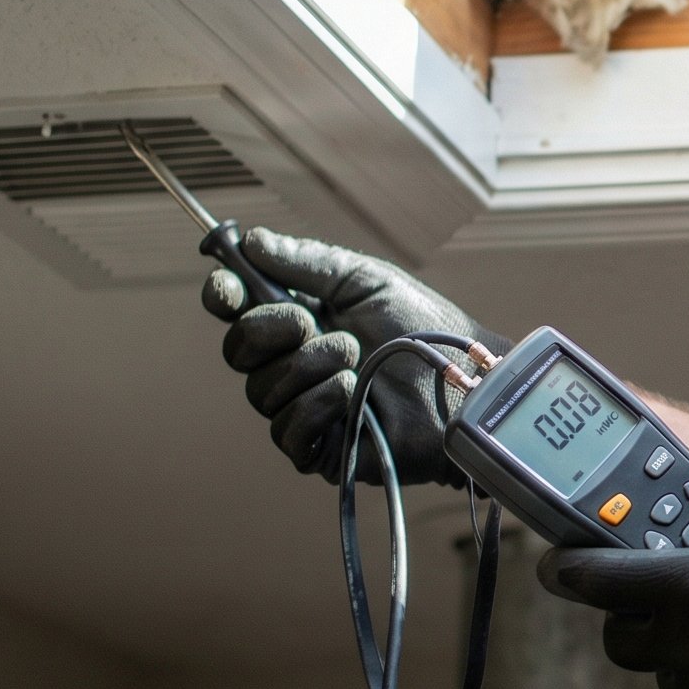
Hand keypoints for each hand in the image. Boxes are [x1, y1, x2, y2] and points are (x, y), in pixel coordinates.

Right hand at [201, 228, 499, 484]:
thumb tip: (250, 240)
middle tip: (312, 322)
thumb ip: (307, 262)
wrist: (465, 378)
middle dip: (270, 328)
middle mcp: (294, 364)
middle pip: (237, 349)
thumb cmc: (425, 328)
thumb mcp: (366, 281)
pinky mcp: (319, 448)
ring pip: (262, 389)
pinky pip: (287, 428)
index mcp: (300, 321)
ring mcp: (304, 408)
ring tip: (356, 357)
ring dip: (309, 364)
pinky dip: (318, 404)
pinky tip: (352, 393)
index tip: (227, 285)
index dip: (223, 295)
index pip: (238, 311)